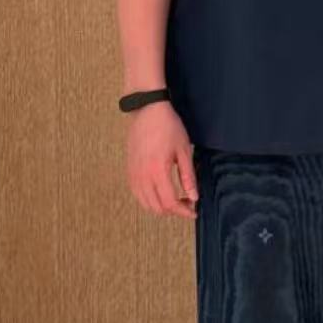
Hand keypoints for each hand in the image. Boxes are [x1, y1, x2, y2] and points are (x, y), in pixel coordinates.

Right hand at [126, 102, 198, 219]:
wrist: (147, 111)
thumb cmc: (169, 127)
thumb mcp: (184, 151)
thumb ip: (188, 177)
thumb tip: (194, 197)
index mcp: (157, 171)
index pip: (169, 203)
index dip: (183, 211)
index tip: (194, 211)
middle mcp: (142, 176)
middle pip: (157, 207)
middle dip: (174, 210)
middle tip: (188, 202)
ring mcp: (133, 174)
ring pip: (145, 203)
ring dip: (161, 206)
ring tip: (176, 198)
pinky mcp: (129, 170)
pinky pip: (137, 194)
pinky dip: (149, 199)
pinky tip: (161, 192)